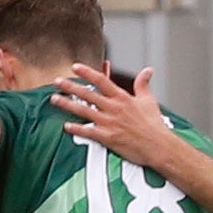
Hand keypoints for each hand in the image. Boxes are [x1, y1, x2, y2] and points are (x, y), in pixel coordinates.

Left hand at [53, 64, 179, 170]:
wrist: (158, 146)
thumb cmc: (154, 125)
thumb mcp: (148, 100)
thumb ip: (143, 84)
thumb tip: (147, 71)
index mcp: (122, 98)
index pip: (101, 80)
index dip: (87, 72)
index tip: (75, 67)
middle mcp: (113, 108)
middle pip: (87, 94)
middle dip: (70, 86)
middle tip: (57, 81)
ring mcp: (109, 122)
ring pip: (84, 110)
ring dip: (67, 104)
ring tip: (54, 99)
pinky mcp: (108, 137)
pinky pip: (88, 131)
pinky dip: (76, 129)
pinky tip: (66, 126)